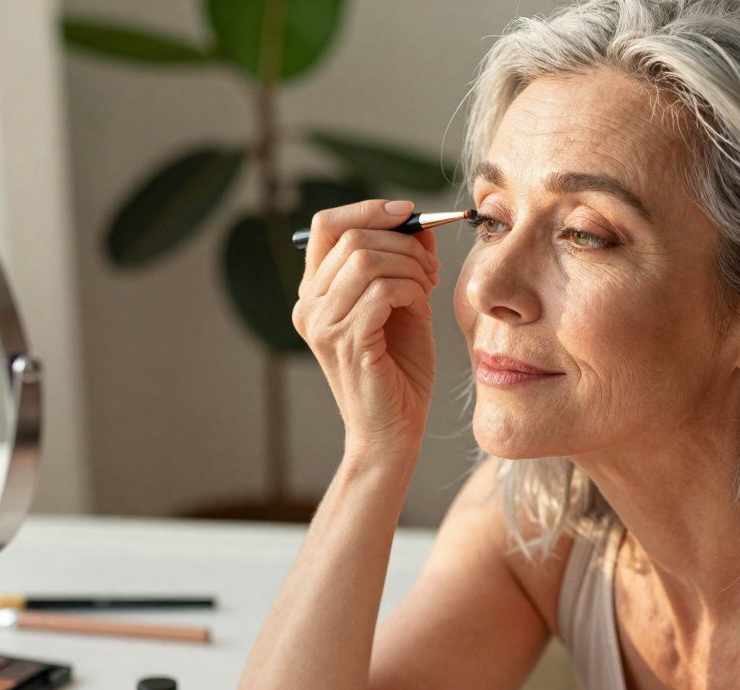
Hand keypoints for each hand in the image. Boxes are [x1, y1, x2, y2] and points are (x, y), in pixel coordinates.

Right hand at [292, 199, 440, 452]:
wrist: (394, 431)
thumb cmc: (399, 371)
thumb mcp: (404, 304)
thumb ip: (405, 262)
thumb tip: (419, 222)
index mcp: (316, 291)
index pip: (326, 225)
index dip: (368, 209)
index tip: (408, 213)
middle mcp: (309, 305)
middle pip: (352, 238)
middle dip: (403, 243)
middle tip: (430, 269)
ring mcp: (323, 325)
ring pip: (366, 260)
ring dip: (410, 267)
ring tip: (427, 290)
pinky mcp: (346, 343)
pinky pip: (382, 291)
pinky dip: (411, 292)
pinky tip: (421, 312)